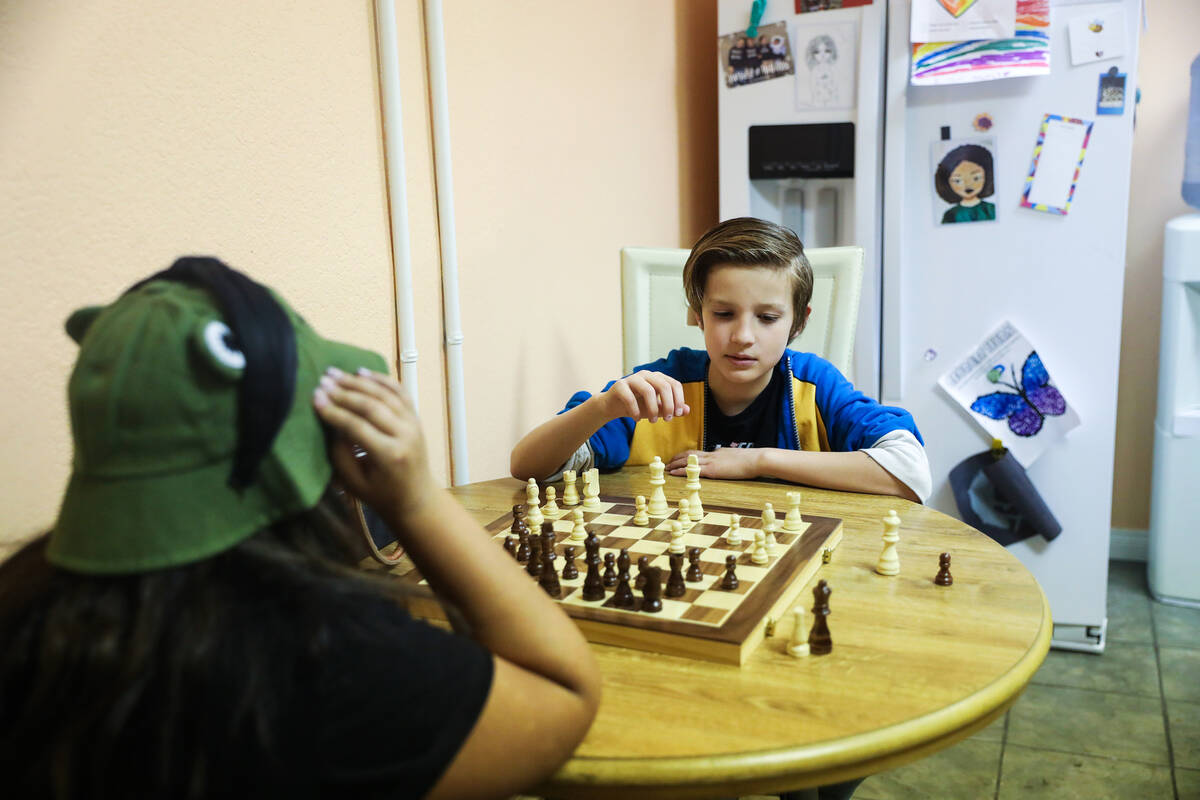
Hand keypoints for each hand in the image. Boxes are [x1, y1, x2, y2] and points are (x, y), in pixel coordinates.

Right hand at [312, 367, 437, 520]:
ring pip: (386, 395)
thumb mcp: (354, 482)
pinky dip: (382, 380)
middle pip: (372, 406)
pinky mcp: (416, 418)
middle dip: (344, 392)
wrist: (416, 498)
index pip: (357, 426)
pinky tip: (362, 372)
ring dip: (359, 382)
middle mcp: (405, 436)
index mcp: (390, 455)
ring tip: (336, 373)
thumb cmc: (380, 494)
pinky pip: (400, 392)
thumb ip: (340, 452)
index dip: (334, 411)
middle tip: (323, 381)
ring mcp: (414, 425)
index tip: (315, 398)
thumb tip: (329, 419)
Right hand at [598, 371, 689, 422]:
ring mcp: (632, 378)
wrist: (614, 406)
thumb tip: (688, 410)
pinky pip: (630, 398)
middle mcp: (646, 375)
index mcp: (657, 377)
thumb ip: (671, 409)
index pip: (674, 384)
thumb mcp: (657, 408)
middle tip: (667, 420)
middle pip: (664, 386)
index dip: (679, 400)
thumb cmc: (638, 406)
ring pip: (648, 391)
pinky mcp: (619, 386)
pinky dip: (635, 411)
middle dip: (668, 405)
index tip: (678, 414)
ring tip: (653, 421)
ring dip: (652, 409)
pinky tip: (637, 419)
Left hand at [666, 448, 763, 479]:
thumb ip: (729, 459)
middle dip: (678, 458)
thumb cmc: (752, 460)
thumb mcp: (737, 457)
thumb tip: (726, 462)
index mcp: (718, 452)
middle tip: (668, 461)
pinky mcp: (713, 470)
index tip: (680, 457)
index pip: (699, 453)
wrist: (757, 459)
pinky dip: (681, 471)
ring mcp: (712, 462)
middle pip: (690, 454)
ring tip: (666, 467)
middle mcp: (712, 455)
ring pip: (688, 461)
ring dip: (675, 464)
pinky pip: (692, 470)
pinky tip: (673, 473)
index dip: (687, 455)